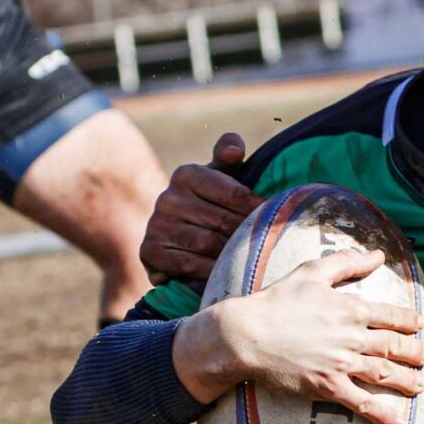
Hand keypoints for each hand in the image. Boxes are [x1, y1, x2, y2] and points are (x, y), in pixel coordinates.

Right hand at [144, 134, 258, 282]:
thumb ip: (229, 154)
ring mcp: (156, 225)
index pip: (234, 194)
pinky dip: (210, 271)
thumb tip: (234, 151)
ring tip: (248, 259)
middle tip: (265, 245)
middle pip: (224, 221)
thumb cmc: (210, 203)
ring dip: (231, 255)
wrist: (176, 239)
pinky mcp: (150, 251)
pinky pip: (190, 264)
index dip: (258, 209)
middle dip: (247, 235)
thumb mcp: (220, 176)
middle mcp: (167, 197)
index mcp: (186, 174)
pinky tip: (223, 273)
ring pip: (209, 244)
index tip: (273, 220)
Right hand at [172, 249, 423, 423]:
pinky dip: (381, 413)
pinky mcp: (327, 386)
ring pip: (385, 374)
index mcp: (352, 309)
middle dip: (416, 354)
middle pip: (396, 347)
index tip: (419, 326)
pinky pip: (360, 402)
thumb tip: (378, 254)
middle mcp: (352, 337)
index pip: (392, 317)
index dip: (409, 322)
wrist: (248, 334)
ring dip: (408, 381)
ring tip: (421, 387)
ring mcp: (342, 364)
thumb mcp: (312, 272)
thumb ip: (348, 263)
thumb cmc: (277, 301)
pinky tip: (397, 422)